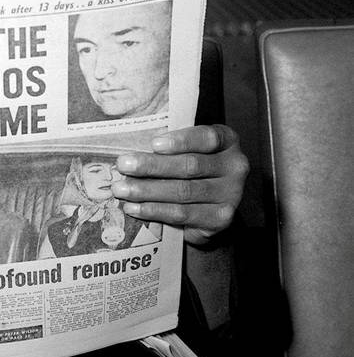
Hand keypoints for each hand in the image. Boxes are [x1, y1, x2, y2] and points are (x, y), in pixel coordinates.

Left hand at [112, 125, 248, 245]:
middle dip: (152, 166)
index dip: (180, 141)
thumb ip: (168, 146)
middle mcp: (235, 166)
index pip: (206, 138)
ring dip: (146, 190)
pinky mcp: (221, 219)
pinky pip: (182, 214)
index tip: (154, 144)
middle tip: (123, 165)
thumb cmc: (190, 167)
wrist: (209, 206)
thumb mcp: (185, 149)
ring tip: (121, 189)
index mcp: (227, 140)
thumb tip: (130, 150)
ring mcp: (231, 194)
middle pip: (190, 165)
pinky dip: (154, 210)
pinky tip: (134, 207)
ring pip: (183, 191)